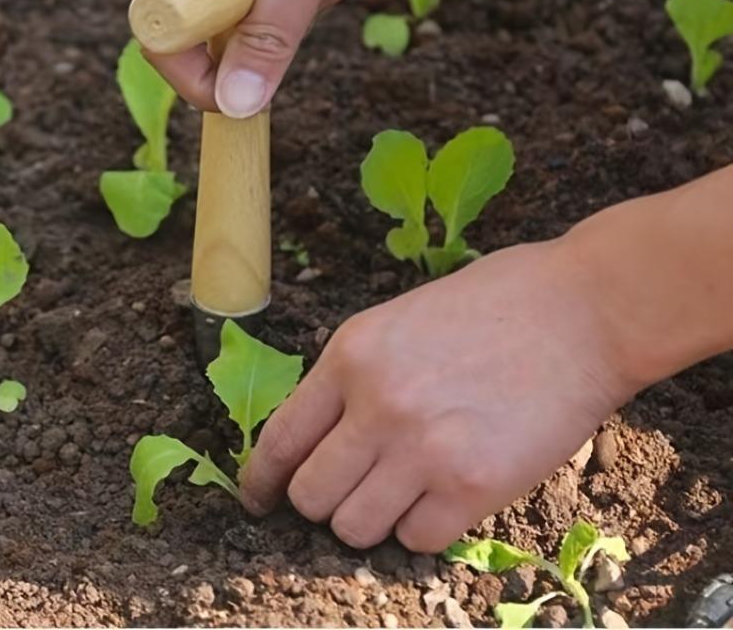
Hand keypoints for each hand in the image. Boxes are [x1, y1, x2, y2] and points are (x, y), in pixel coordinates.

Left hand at [239, 239, 637, 552]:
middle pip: (311, 495)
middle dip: (323, 502)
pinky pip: (417, 540)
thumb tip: (324, 432)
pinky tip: (443, 496)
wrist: (582, 310)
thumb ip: (356, 374)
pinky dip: (423, 527)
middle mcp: (375, 405)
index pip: (280, 439)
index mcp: (350, 355)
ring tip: (400, 492)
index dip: (261, 481)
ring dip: (371, 520)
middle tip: (350, 490)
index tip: (259, 499)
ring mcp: (423, 449)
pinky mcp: (474, 486)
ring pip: (355, 528)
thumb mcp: (399, 320)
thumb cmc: (495, 302)